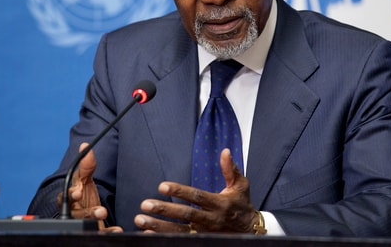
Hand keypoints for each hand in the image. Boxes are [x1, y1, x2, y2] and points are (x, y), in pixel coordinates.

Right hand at [66, 142, 122, 231]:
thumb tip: (85, 145)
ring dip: (95, 221)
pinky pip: (99, 233)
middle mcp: (75, 212)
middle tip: (100, 210)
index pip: (67, 196)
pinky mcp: (93, 231)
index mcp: (71, 198)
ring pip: (85, 225)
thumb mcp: (85, 180)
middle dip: (87, 212)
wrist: (90, 216)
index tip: (78, 192)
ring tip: (106, 215)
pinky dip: (108, 232)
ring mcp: (83, 223)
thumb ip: (86, 166)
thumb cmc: (84, 196)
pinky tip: (117, 230)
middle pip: (76, 214)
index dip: (71, 194)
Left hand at [134, 148, 258, 233]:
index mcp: (219, 203)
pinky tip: (149, 233)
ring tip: (141, 220)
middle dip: (164, 210)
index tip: (162, 186)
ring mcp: (204, 232)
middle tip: (145, 205)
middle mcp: (210, 219)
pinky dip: (164, 237)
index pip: (197, 197)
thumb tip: (225, 151)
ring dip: (158, 226)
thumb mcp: (240, 185)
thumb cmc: (242, 204)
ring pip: (179, 230)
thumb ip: (230, 169)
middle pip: (184, 215)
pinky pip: (180, 240)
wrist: (250, 230)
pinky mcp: (200, 240)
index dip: (179, 192)